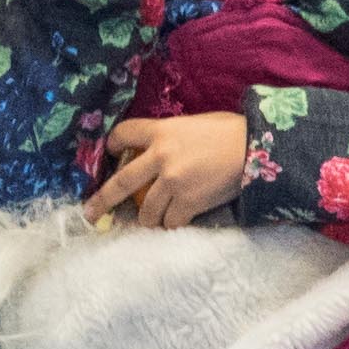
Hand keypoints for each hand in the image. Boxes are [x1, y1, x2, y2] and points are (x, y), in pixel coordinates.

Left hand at [91, 112, 255, 227]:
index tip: (111, 154)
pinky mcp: (188, 202)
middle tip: (91, 214)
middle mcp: (160, 156)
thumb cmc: (232, 131)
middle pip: (121, 182)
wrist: (257, 148)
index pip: (123, 134)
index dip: (112, 145)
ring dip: (148, 219)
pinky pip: (171, 221)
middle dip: (102, 200)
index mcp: (161, 131)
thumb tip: (161, 150)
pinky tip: (177, 222)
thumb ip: (173, 136)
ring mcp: (173, 181)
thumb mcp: (195, 124)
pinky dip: (172, 224)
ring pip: (147, 211)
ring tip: (153, 220)